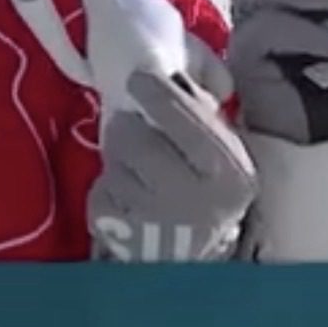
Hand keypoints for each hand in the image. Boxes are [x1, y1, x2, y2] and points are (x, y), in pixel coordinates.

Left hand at [87, 69, 257, 261]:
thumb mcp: (225, 143)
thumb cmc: (209, 183)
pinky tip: (128, 193)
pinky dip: (107, 188)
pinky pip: (99, 194)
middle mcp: (195, 197)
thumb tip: (172, 71)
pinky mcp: (124, 237)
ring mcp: (157, 221)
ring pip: (114, 164)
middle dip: (128, 125)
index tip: (140, 78)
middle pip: (136, 138)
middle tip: (134, 126)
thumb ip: (203, 103)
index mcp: (228, 168)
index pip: (184, 117)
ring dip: (118, 158)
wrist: (197, 255)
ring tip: (136, 166)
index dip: (156, 92)